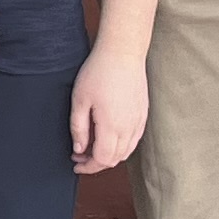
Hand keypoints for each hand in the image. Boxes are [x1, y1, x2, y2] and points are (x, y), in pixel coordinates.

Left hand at [71, 44, 149, 173]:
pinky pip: (134, 139)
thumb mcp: (79, 100)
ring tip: (91, 145)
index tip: (75, 164)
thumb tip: (79, 149)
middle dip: (95, 162)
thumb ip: (78, 128)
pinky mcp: (143, 114)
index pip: (102, 160)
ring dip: (109, 155)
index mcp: (112, 126)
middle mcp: (129, 128)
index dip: (88, 167)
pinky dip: (121, 145)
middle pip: (115, 159)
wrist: (123, 52)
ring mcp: (139, 121)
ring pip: (126, 151)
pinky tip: (108, 136)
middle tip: (79, 153)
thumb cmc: (98, 72)